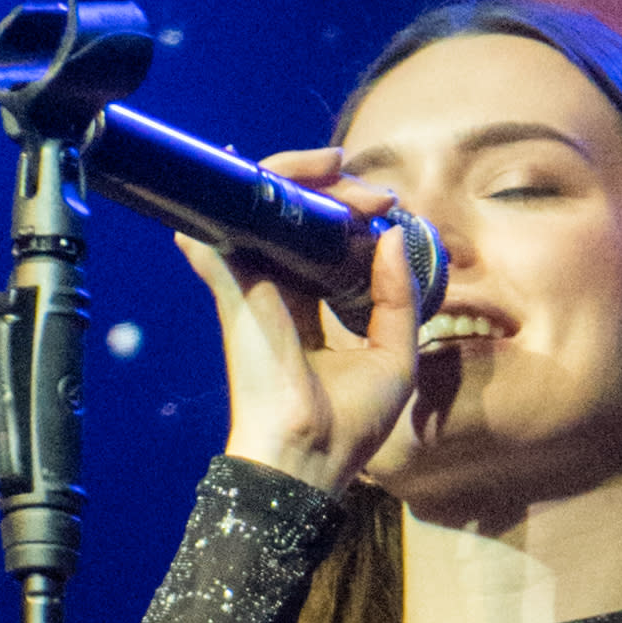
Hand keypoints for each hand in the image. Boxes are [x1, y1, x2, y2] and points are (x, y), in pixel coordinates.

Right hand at [175, 146, 420, 497]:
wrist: (307, 457)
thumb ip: (398, 297)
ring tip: (335, 168)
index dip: (353, 216)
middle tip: (373, 192)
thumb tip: (392, 236)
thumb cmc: (348, 423)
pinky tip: (264, 165)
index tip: (389, 207)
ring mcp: (251, 284)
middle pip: (295, 216)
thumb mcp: (394, 357)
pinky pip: (223, 222)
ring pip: (262, 206)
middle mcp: (276, 289)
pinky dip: (237, 188)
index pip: (325, 243)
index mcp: (310, 307)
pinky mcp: (233, 284)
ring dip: (296, 174)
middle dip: (333, 188)